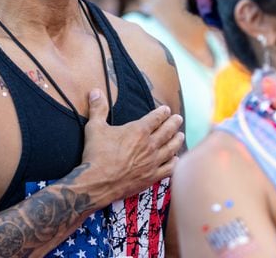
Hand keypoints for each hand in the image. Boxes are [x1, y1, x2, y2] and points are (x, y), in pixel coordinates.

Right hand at [81, 88, 183, 206]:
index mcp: (138, 131)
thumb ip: (98, 108)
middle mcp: (149, 145)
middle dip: (174, 123)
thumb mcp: (94, 127)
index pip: (155, 118)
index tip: (166, 109)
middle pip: (167, 131)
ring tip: (181, 135)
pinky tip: (176, 160)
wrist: (97, 183)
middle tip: (179, 119)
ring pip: (171, 149)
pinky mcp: (151, 177)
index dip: (162, 112)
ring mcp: (152, 162)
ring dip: (177, 141)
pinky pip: (169, 169)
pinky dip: (174, 162)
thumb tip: (95, 92)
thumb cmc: (96, 154)